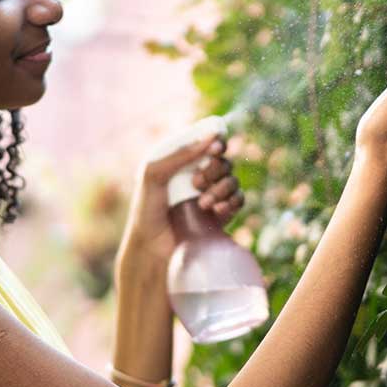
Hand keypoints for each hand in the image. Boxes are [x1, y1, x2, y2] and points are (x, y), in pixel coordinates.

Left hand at [122, 133, 244, 268]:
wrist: (152, 248)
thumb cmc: (147, 210)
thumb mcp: (153, 175)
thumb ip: (180, 154)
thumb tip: (211, 138)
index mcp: (181, 162)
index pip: (207, 143)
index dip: (216, 143)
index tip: (215, 149)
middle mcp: (198, 176)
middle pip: (223, 161)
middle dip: (214, 170)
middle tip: (196, 183)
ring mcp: (211, 195)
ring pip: (232, 180)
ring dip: (222, 189)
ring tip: (203, 204)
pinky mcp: (221, 214)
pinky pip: (239, 200)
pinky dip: (232, 202)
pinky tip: (218, 211)